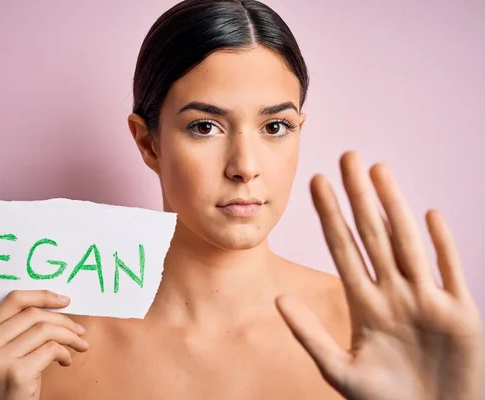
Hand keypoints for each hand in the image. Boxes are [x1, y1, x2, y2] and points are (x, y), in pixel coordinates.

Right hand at [0, 290, 88, 399]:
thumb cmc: (8, 388)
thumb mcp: (2, 355)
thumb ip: (16, 330)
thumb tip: (54, 304)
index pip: (13, 300)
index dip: (43, 296)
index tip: (65, 301)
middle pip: (32, 314)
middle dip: (63, 319)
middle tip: (79, 330)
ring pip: (45, 329)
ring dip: (69, 336)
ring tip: (79, 345)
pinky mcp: (16, 373)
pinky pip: (51, 349)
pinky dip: (65, 352)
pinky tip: (66, 362)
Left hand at [276, 151, 483, 399]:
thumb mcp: (339, 370)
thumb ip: (309, 334)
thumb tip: (278, 299)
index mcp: (364, 304)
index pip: (344, 249)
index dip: (330, 215)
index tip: (316, 182)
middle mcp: (393, 294)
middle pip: (374, 235)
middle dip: (360, 197)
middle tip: (348, 157)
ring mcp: (426, 301)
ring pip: (407, 244)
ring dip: (394, 207)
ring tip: (379, 171)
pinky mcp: (459, 315)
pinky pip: (449, 273)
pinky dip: (442, 246)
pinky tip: (429, 214)